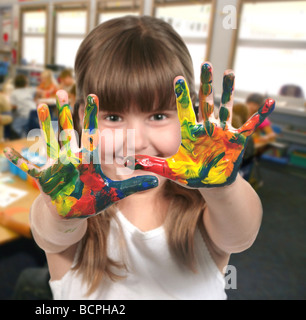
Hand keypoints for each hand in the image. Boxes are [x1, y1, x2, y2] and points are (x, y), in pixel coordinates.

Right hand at [4, 90, 157, 218]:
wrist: (74, 212)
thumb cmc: (92, 199)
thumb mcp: (113, 192)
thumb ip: (133, 186)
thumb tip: (157, 180)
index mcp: (87, 159)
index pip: (90, 133)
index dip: (90, 115)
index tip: (92, 96)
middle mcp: (70, 157)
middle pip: (67, 130)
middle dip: (63, 112)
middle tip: (60, 90)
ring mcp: (56, 166)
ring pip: (48, 141)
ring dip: (43, 125)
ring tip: (39, 105)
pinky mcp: (44, 179)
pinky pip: (29, 168)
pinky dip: (18, 160)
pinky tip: (6, 150)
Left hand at [126, 62, 274, 187]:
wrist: (210, 184)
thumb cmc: (191, 175)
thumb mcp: (171, 170)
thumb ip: (152, 165)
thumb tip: (130, 162)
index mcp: (190, 132)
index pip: (185, 110)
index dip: (181, 95)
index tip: (176, 78)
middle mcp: (206, 128)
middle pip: (206, 101)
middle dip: (206, 83)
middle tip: (205, 63)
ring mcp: (223, 132)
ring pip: (226, 107)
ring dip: (228, 90)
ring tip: (229, 71)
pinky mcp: (237, 140)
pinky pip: (250, 125)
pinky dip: (260, 115)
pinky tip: (269, 102)